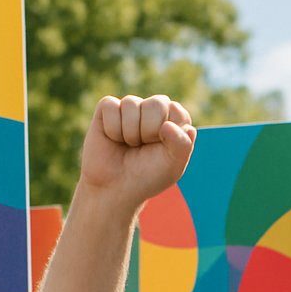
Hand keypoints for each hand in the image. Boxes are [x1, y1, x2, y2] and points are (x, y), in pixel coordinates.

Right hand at [77, 95, 196, 213]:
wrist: (116, 188)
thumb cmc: (148, 176)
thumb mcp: (173, 165)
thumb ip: (182, 144)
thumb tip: (167, 125)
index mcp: (175, 120)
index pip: (176, 110)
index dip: (167, 132)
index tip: (161, 149)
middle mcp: (155, 109)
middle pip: (156, 103)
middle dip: (149, 130)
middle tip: (143, 147)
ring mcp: (131, 107)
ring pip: (131, 103)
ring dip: (129, 133)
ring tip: (129, 144)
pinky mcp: (108, 108)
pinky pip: (110, 106)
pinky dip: (112, 128)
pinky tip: (113, 138)